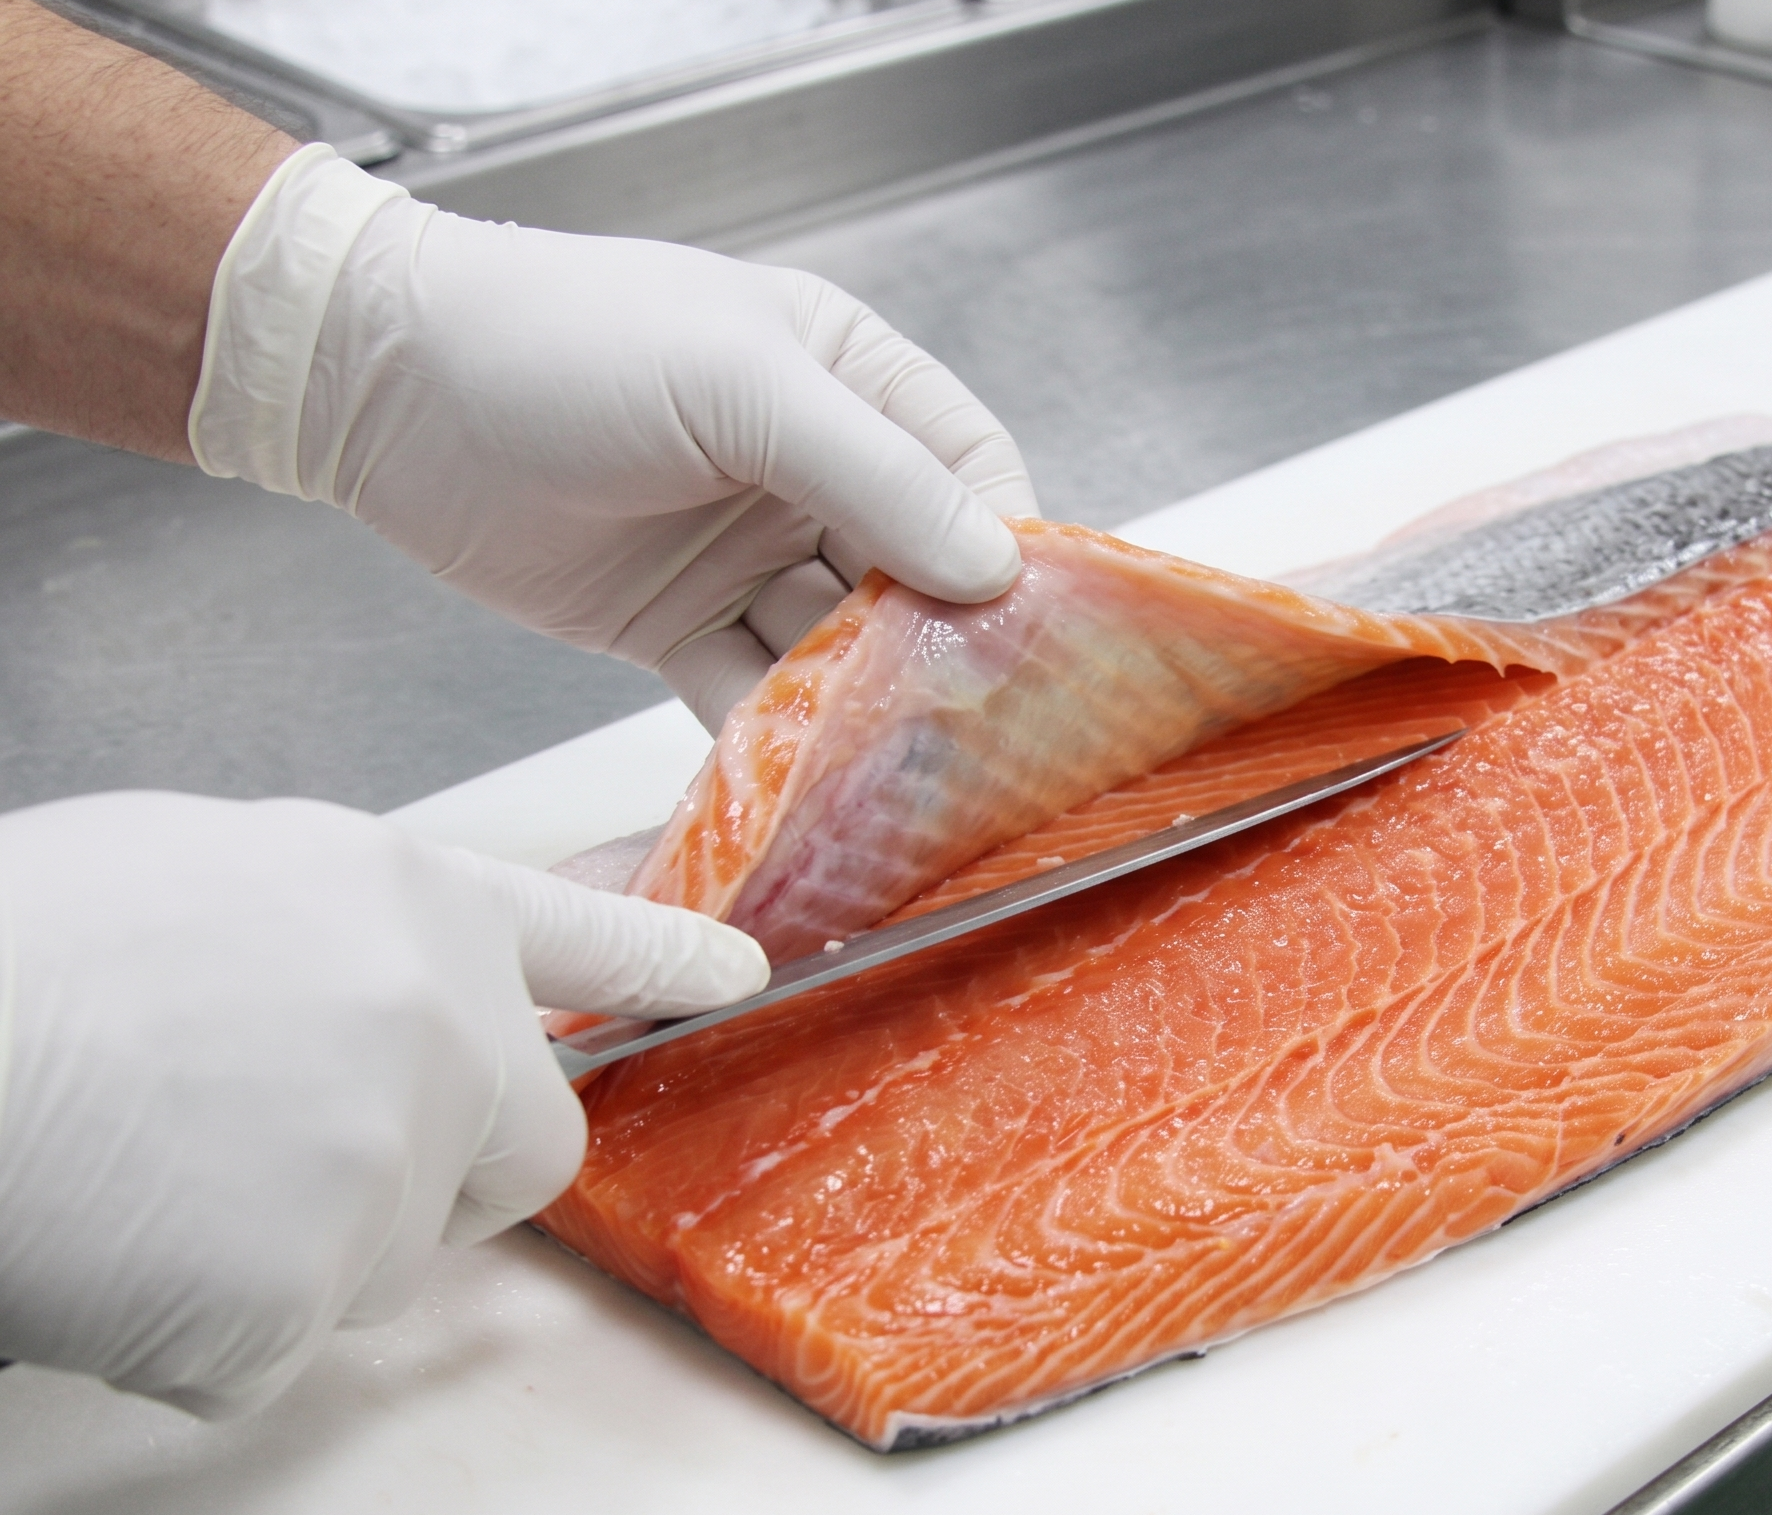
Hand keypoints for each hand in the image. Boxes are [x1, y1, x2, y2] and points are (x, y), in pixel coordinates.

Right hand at [0, 792, 765, 1417]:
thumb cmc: (29, 950)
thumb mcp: (207, 871)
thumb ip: (328, 935)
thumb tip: (344, 988)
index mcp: (408, 902)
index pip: (581, 934)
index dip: (660, 957)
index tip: (737, 973)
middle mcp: (440, 1027)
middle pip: (526, 1146)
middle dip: (447, 1177)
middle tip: (311, 1164)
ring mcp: (391, 1161)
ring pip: (387, 1259)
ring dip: (293, 1249)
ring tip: (156, 1176)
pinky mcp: (314, 1289)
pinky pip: (275, 1345)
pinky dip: (199, 1327)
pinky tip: (121, 1250)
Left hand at [189, 145, 1038, 730]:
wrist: (383, 386)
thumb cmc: (563, 340)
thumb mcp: (738, 382)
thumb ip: (871, 473)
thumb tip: (992, 563)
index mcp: (843, 379)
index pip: (965, 468)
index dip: (1006, 546)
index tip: (1038, 628)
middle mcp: (807, 469)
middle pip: (911, 572)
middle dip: (941, 644)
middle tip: (977, 722)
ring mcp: (743, 552)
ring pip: (835, 645)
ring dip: (862, 703)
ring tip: (899, 768)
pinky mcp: (677, 625)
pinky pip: (749, 693)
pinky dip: (775, 740)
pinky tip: (802, 782)